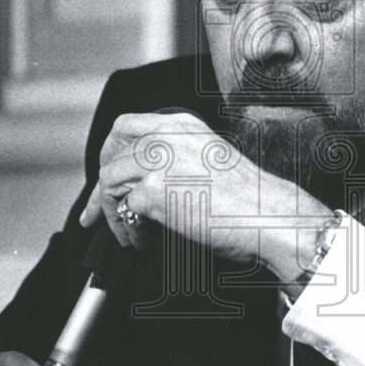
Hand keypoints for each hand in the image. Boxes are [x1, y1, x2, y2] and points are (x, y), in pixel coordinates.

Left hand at [78, 110, 330, 284]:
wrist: (269, 215)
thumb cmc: (249, 198)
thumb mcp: (207, 161)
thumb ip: (174, 160)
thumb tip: (141, 185)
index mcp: (182, 124)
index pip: (126, 126)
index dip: (109, 153)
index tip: (105, 175)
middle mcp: (167, 135)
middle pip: (111, 155)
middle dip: (99, 189)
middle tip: (95, 212)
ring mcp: (159, 161)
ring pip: (110, 183)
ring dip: (112, 214)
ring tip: (128, 234)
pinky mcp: (155, 191)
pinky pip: (124, 212)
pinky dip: (129, 231)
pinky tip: (142, 242)